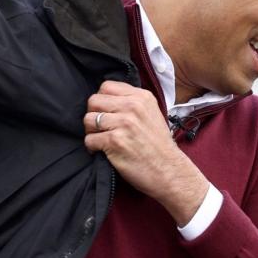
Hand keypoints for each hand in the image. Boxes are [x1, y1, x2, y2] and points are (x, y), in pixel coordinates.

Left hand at [84, 80, 209, 224]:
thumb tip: (107, 98)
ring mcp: (123, 123)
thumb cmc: (159, 146)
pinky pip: (89, 139)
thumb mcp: (152, 113)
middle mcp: (132, 106)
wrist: (169, 171)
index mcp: (141, 97)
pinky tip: (102, 151)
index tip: (106, 112)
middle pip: (94, 101)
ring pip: (88, 119)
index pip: (106, 86)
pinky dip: (92, 147)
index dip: (102, 100)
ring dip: (91, 131)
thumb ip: (132, 102)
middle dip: (93, 114)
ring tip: (101, 139)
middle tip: (100, 127)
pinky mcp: (114, 141)